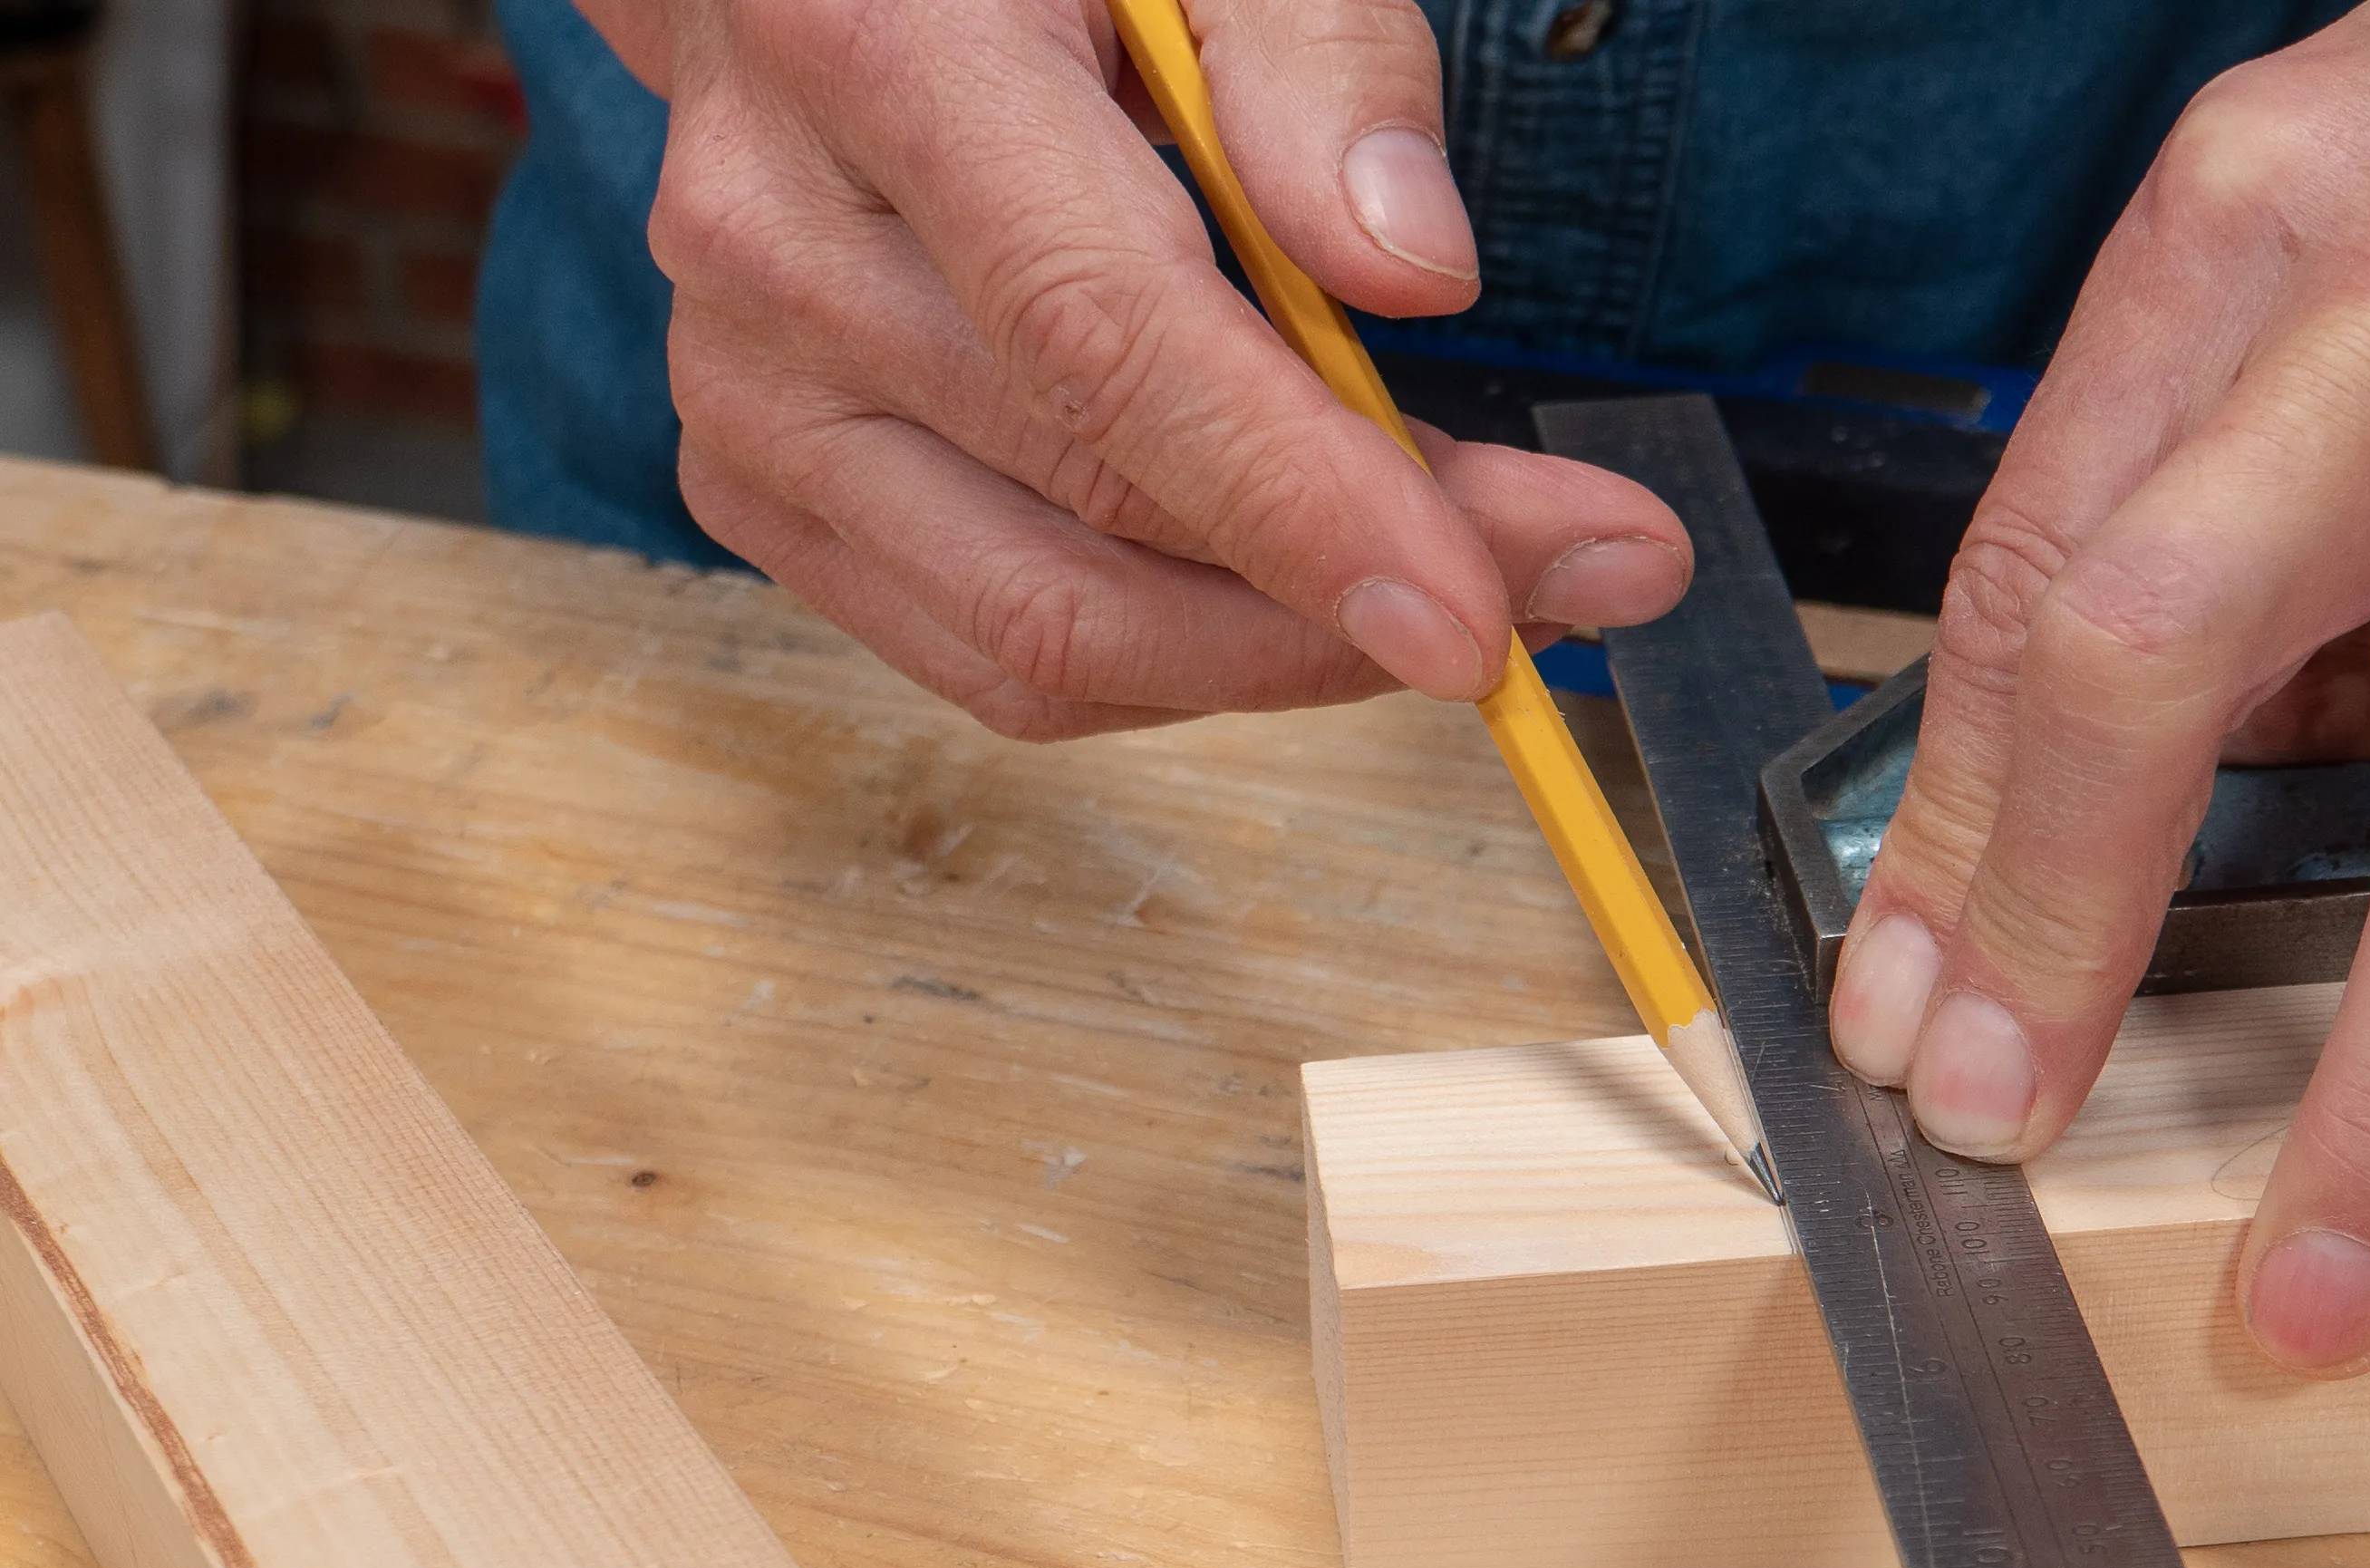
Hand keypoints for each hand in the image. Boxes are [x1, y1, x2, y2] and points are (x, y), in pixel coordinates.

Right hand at [575, 0, 1691, 738]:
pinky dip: (1183, 659)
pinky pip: (996, 656)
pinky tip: (1304, 592)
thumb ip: (1322, 67)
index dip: (1307, 508)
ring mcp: (748, 393)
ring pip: (1047, 640)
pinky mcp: (764, 486)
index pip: (1108, 347)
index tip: (1486, 610)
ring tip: (1463, 579)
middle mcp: (773, 249)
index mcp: (874, 56)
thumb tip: (1413, 272)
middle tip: (1574, 580)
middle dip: (1361, 603)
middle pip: (1092, 533)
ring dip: (1286, 656)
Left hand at [1827, 0, 2369, 1372]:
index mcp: (2252, 232)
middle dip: (2068, 946)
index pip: (2032, 573)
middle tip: (2012, 1142)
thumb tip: (2177, 761)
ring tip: (2329, 1294)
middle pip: (2172, 668)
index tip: (1912, 1011)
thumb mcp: (2318, 191)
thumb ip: (2207, 448)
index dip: (1952, 830)